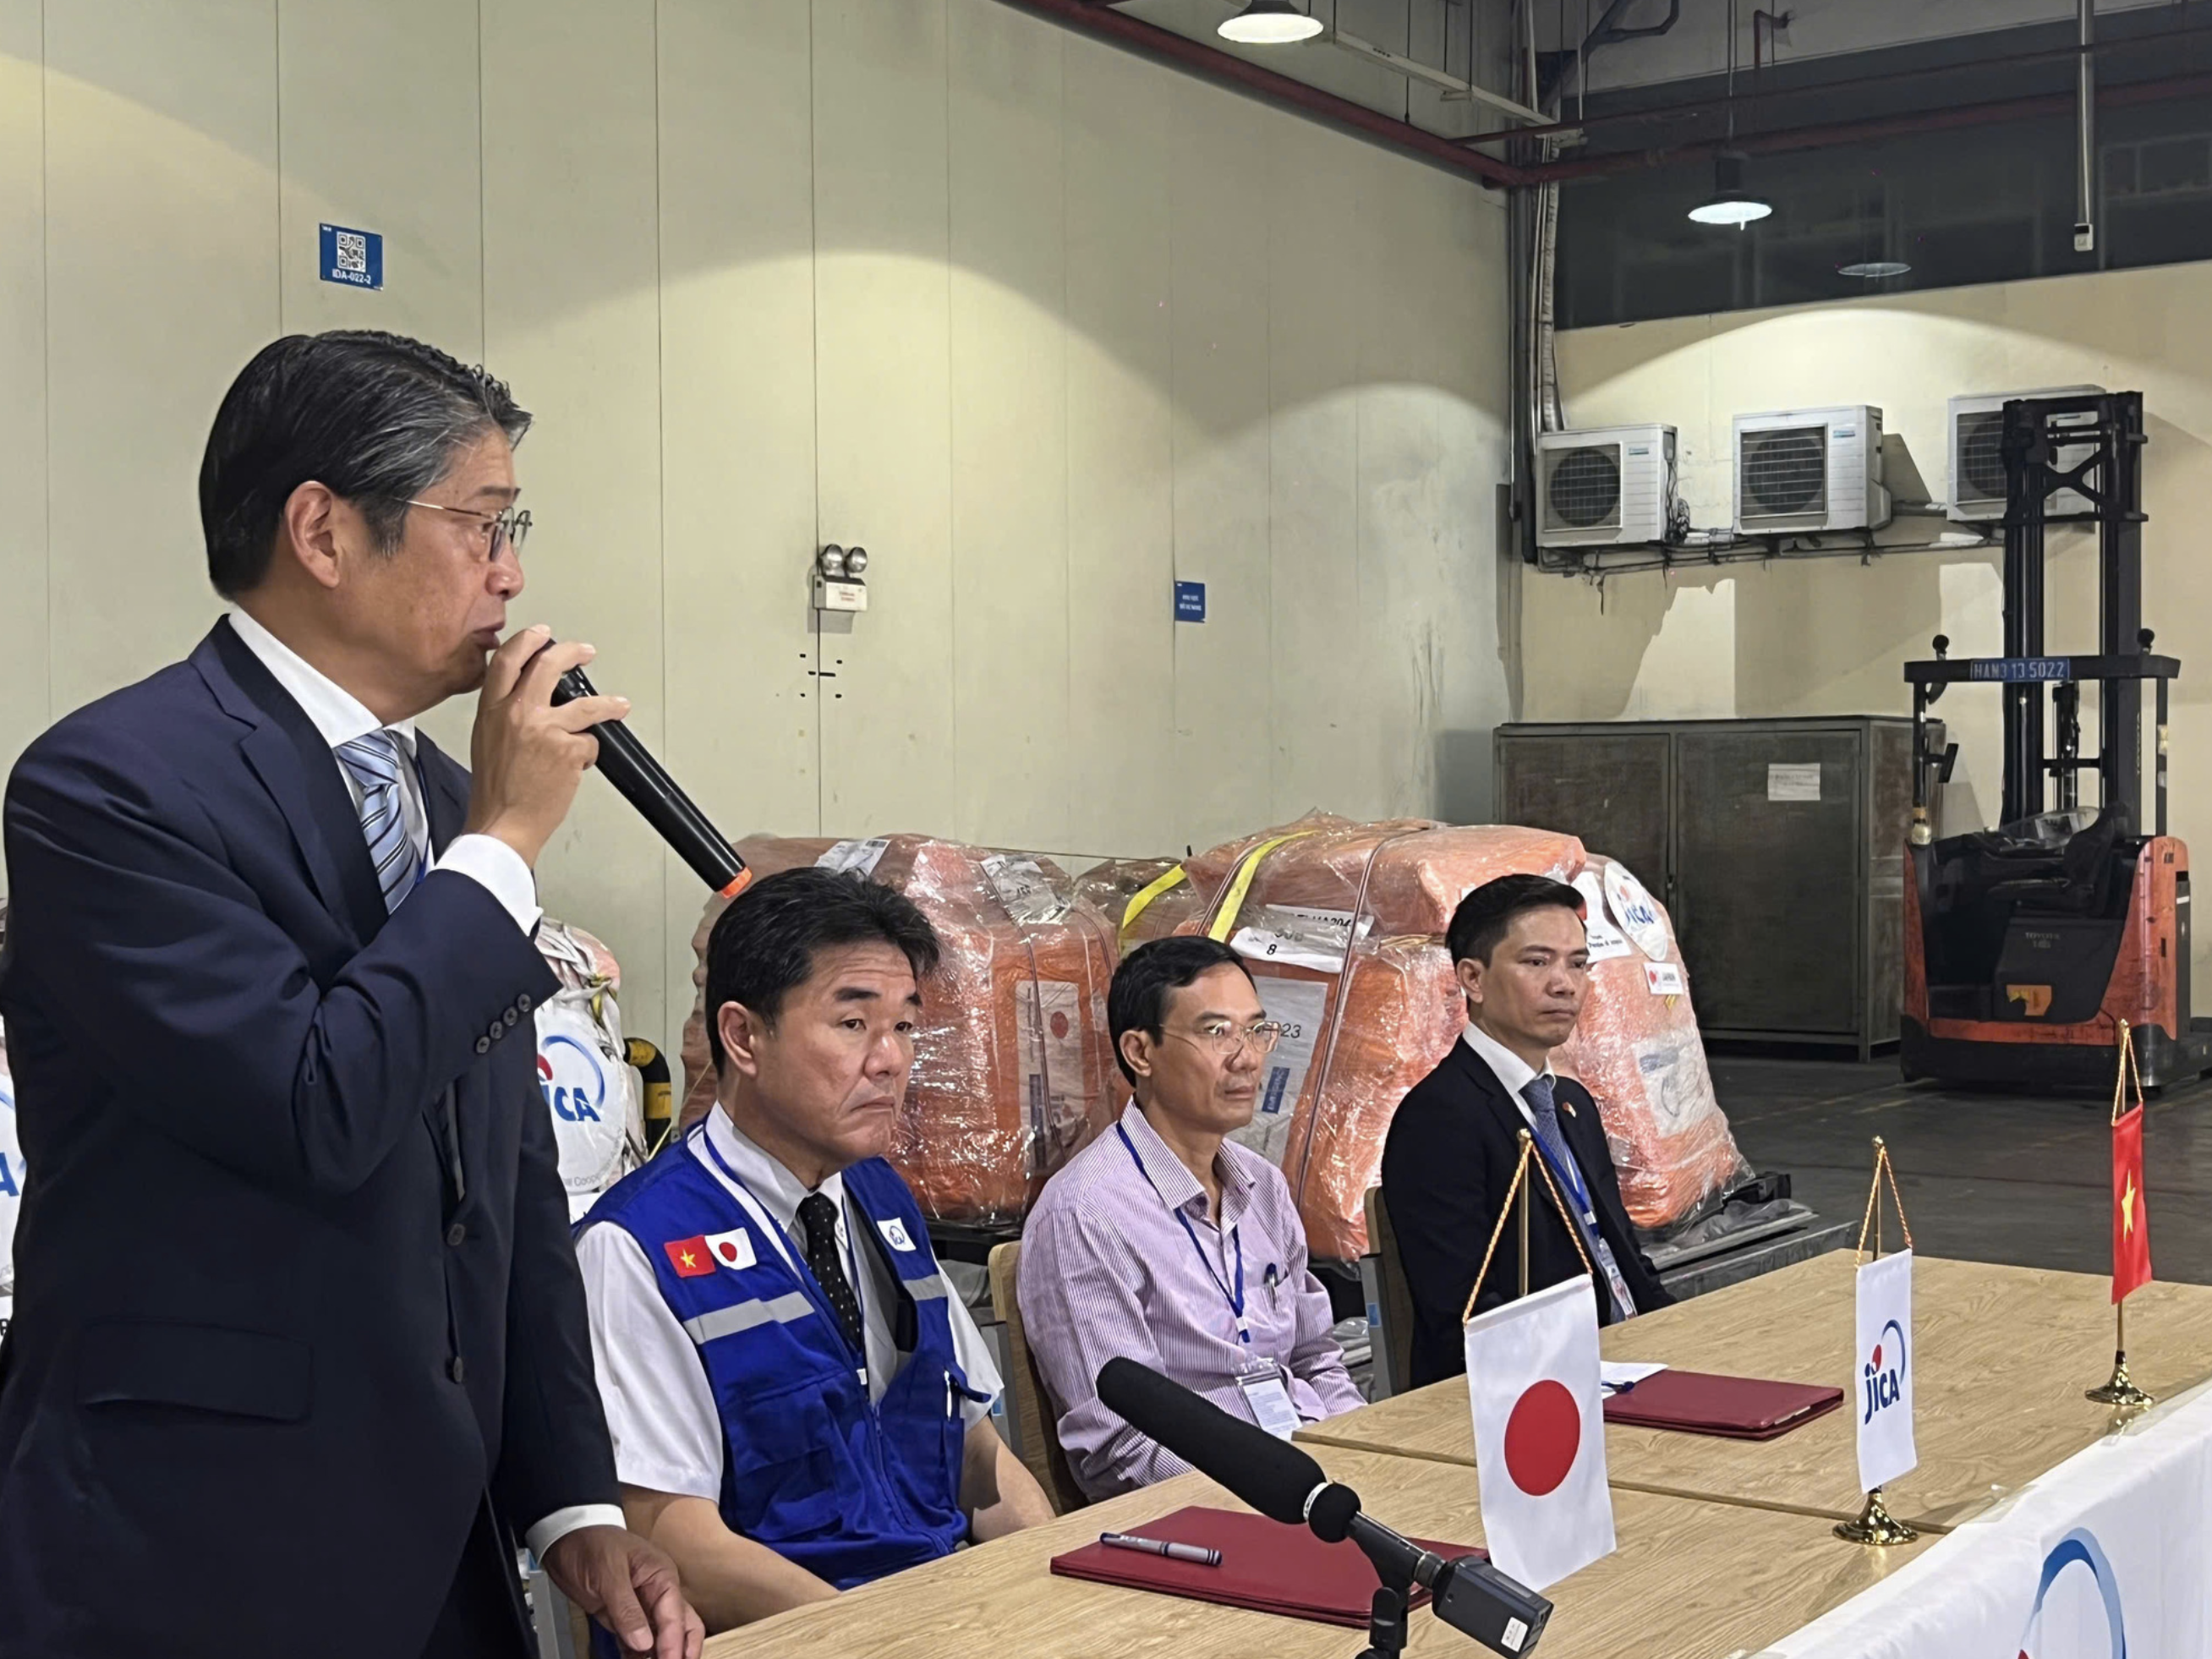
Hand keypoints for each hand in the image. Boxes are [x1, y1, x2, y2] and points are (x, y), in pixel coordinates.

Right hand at [464, 626, 628, 866]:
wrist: (503, 823)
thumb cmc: (495, 791)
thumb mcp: (486, 741)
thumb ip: (503, 715)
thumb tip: (525, 699)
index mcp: (492, 711)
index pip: (507, 661)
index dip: (528, 641)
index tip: (542, 634)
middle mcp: (517, 714)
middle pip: (548, 667)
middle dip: (572, 653)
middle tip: (585, 651)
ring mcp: (545, 729)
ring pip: (586, 704)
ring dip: (607, 704)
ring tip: (618, 706)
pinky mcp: (568, 749)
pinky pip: (590, 742)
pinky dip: (588, 753)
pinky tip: (579, 766)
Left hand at [542, 1523, 703, 1658]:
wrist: (564, 1539)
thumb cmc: (590, 1544)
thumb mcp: (608, 1574)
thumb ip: (627, 1609)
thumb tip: (644, 1643)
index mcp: (661, 1576)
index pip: (675, 1615)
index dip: (673, 1643)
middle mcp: (657, 1592)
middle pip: (682, 1626)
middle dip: (680, 1650)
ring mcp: (641, 1606)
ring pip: (661, 1637)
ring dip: (659, 1656)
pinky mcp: (623, 1617)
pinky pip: (636, 1642)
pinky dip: (638, 1657)